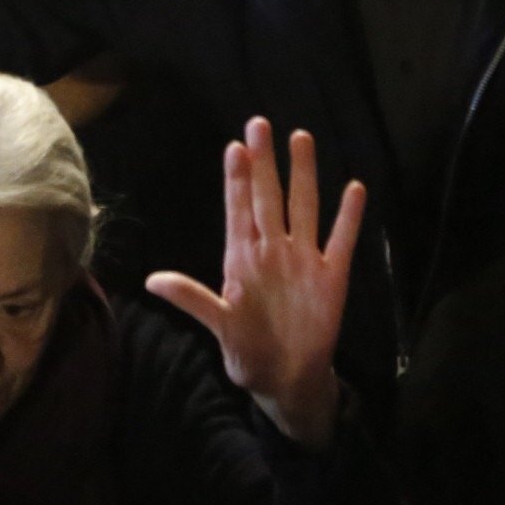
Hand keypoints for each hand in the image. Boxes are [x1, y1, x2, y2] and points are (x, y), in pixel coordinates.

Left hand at [145, 119, 362, 447]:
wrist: (287, 381)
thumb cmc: (248, 351)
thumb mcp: (219, 326)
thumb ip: (192, 300)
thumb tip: (151, 280)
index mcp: (243, 260)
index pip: (239, 211)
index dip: (237, 181)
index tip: (234, 148)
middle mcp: (273, 251)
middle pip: (269, 198)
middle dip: (264, 162)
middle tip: (259, 124)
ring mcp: (304, 261)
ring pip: (304, 207)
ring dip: (303, 174)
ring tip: (301, 137)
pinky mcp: (332, 278)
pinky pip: (341, 241)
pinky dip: (348, 217)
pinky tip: (353, 188)